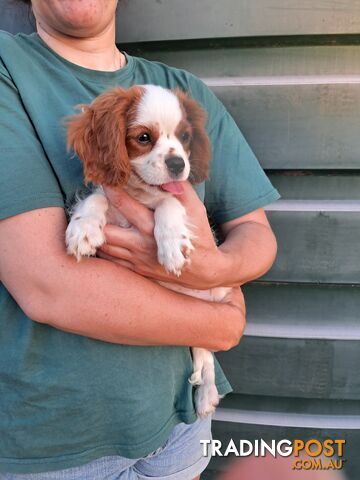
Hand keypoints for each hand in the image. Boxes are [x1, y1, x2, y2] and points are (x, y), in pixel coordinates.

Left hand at [97, 183, 231, 288]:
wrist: (205, 271)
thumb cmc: (200, 237)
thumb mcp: (196, 210)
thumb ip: (181, 190)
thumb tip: (169, 173)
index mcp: (152, 227)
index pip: (124, 204)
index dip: (111, 190)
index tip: (105, 179)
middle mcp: (140, 245)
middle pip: (106, 230)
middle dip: (97, 216)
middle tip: (94, 203)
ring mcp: (136, 260)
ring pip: (104, 247)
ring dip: (97, 233)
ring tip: (95, 219)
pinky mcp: (136, 271)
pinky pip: (110, 261)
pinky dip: (103, 249)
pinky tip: (104, 237)